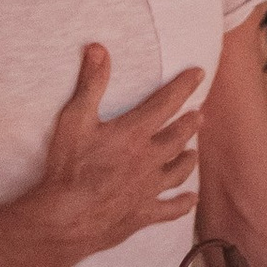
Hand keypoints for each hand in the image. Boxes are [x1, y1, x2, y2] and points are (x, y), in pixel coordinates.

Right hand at [30, 43, 202, 263]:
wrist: (67, 217)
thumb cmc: (68, 167)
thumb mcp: (75, 118)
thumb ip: (91, 83)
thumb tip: (99, 48)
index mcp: (134, 134)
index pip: (166, 103)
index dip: (183, 86)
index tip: (199, 74)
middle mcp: (148, 160)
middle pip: (177, 137)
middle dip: (190, 123)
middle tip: (200, 115)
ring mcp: (148, 188)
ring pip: (178, 171)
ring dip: (188, 160)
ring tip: (194, 152)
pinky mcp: (143, 213)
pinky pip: (170, 209)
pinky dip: (183, 203)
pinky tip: (191, 199)